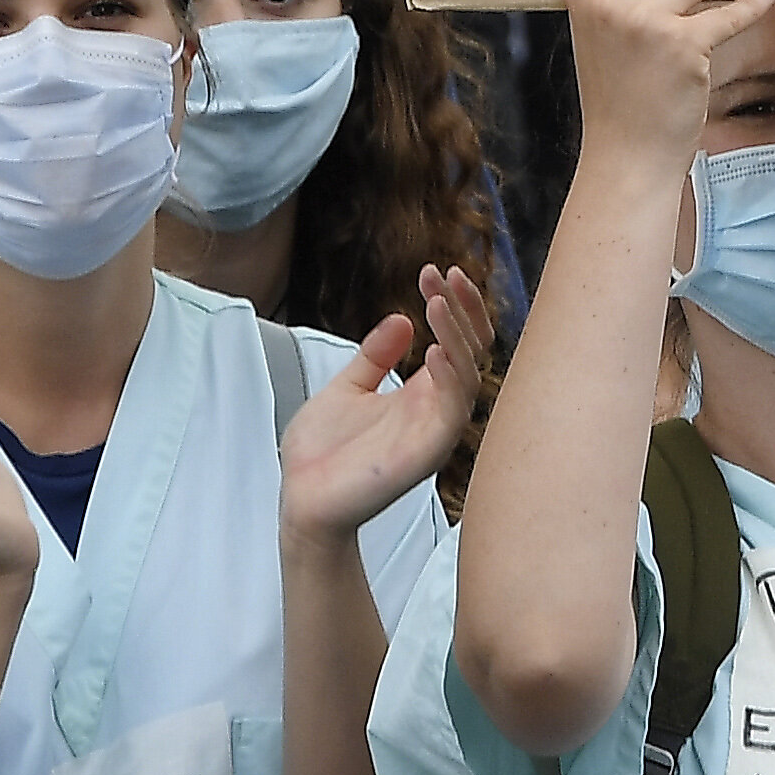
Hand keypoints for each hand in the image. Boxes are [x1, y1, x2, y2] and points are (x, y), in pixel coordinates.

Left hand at [281, 262, 496, 543]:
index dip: (452, 304)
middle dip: (464, 309)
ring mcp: (434, 429)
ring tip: (438, 301)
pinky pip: (453, 410)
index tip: (432, 272)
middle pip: (473, 350)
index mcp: (421, 393)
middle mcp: (435, 408)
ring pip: (469, 374)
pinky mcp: (426, 452)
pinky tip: (435, 348)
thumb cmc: (322, 455)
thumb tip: (401, 319)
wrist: (301, 502)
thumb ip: (376, 356)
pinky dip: (451, 377)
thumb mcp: (347, 388)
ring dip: (458, 334)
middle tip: (444, 275)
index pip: (457, 340)